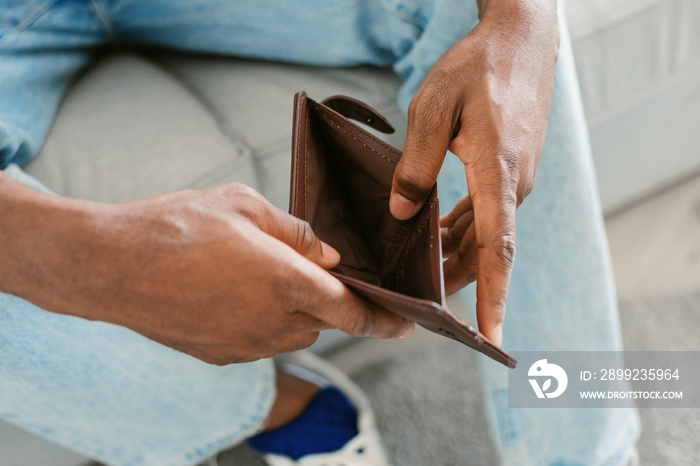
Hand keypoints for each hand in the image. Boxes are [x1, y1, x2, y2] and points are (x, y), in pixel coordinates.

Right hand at [22, 183, 412, 363]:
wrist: (111, 266)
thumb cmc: (177, 226)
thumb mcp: (244, 206)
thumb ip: (297, 232)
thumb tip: (328, 255)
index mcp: (289, 283)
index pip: (356, 314)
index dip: (386, 322)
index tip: (406, 325)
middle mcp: (273, 323)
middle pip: (325, 322)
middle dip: (333, 304)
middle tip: (320, 278)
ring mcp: (246, 346)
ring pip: (293, 332)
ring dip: (296, 311)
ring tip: (265, 277)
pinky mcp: (220, 356)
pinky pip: (260, 342)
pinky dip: (265, 321)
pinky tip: (236, 294)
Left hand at [389, 0, 558, 345]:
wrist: (520, 40)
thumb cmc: (478, 67)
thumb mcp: (432, 108)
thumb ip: (414, 166)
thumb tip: (402, 213)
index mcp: (499, 172)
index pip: (497, 248)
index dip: (494, 296)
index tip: (490, 336)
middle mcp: (513, 184)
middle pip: (486, 250)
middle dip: (459, 283)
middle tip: (427, 309)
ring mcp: (513, 179)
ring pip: (484, 234)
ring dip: (455, 255)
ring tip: (421, 275)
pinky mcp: (507, 170)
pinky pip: (485, 213)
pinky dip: (461, 230)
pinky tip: (436, 234)